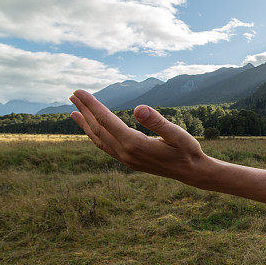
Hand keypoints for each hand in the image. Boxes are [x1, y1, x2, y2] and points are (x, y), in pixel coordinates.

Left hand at [69, 90, 207, 183]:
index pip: (107, 121)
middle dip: (85, 111)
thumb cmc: (187, 150)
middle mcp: (126, 154)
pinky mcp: (129, 161)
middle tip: (73, 95)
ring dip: (86, 124)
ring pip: (99, 140)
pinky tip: (93, 129)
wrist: (192, 172)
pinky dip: (95, 136)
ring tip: (74, 112)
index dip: (92, 105)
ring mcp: (126, 159)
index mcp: (135, 144)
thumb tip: (139, 108)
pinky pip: (106, 147)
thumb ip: (157, 122)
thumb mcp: (177, 134)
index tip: (80, 92)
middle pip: (98, 129)